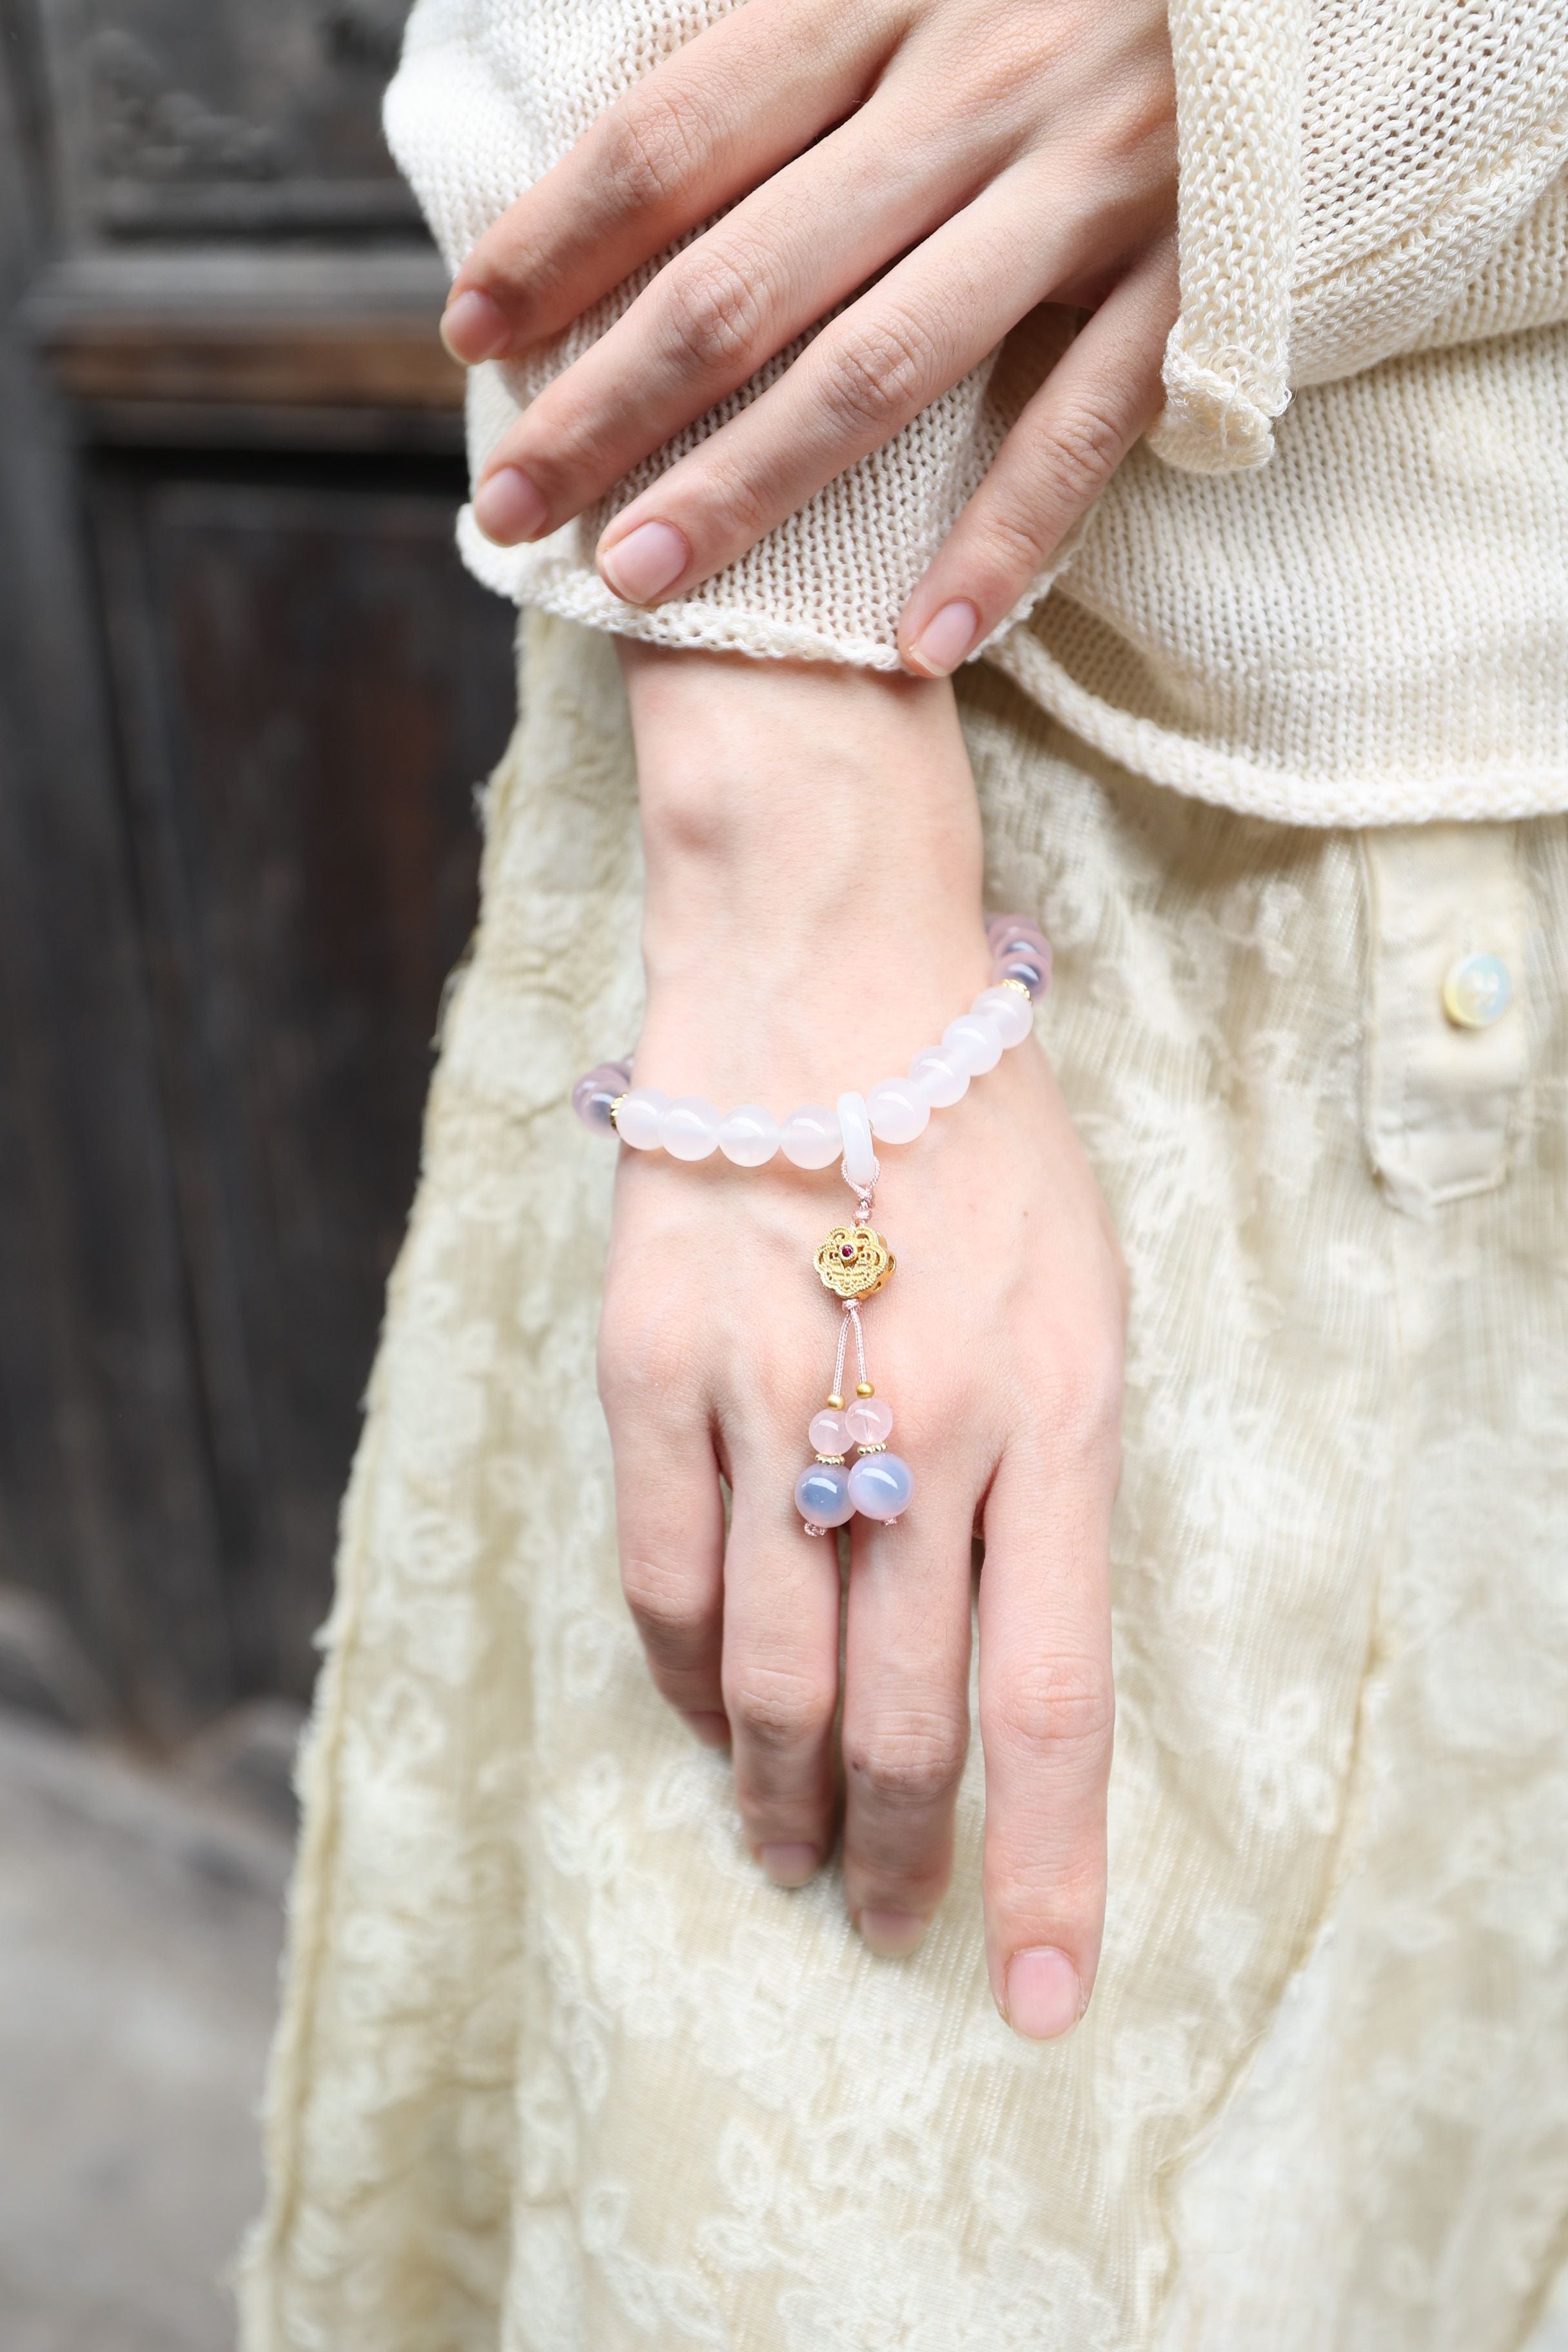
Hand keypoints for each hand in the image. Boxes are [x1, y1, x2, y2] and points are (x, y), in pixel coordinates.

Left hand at [443, 0, 1176, 675]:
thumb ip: (804, 29)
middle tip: (506, 507)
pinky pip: (1077, 430)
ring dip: (749, 490)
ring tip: (639, 583)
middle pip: (741, 277)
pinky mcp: (1191, 277)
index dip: (557, 242)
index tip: (468, 337)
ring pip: (880, 368)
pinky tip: (920, 645)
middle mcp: (971, 89)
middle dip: (605, 405)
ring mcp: (1084, 190)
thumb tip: (650, 141)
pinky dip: (1001, 542)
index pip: (674, 137)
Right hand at [601, 643, 1124, 2035]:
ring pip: (771, 1676)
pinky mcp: (652, 1367)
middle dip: (897, 1858)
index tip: (1030, 1997)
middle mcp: (919, 1422)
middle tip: (887, 1920)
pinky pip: (662, 1580)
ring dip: (781, 1797)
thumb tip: (991, 1647)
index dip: (1044, 1869)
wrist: (827, 977)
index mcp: (1061, 1411)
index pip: (1053, 1699)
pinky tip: (710, 1718)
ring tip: (791, 1853)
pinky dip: (687, 1679)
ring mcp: (772, 1396)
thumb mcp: (1088, 1301)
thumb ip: (1053, 1481)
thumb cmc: (981, 1144)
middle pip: (903, 1718)